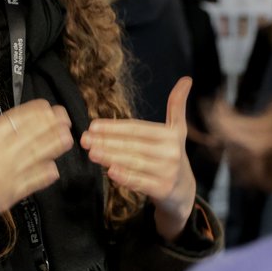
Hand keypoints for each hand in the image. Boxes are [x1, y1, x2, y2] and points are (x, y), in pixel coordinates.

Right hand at [0, 72, 73, 264]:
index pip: (21, 119)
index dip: (37, 111)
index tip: (48, 105)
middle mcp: (5, 155)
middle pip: (36, 135)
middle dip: (53, 124)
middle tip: (65, 117)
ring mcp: (10, 176)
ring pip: (41, 157)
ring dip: (55, 146)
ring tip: (68, 138)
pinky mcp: (9, 196)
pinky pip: (34, 183)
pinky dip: (46, 175)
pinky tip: (54, 170)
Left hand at [80, 77, 196, 240]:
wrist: (184, 191)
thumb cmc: (171, 156)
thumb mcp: (177, 131)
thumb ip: (176, 106)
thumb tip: (186, 79)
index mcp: (172, 134)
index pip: (137, 129)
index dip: (115, 127)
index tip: (93, 125)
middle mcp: (171, 152)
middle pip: (133, 145)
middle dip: (106, 141)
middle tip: (85, 139)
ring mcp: (168, 172)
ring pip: (134, 162)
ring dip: (111, 157)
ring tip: (92, 152)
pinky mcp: (164, 190)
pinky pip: (141, 182)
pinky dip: (125, 177)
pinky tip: (110, 171)